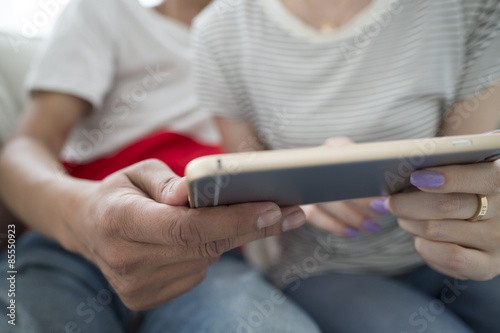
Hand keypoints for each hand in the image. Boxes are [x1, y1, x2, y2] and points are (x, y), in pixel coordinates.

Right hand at [59, 159, 305, 309]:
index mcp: (118, 221)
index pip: (186, 227)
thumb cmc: (119, 192)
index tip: (272, 210)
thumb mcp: (138, 172)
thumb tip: (194, 191)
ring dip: (226, 236)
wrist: (87, 227)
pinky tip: (199, 237)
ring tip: (236, 216)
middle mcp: (124, 260)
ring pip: (205, 259)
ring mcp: (134, 286)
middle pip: (204, 247)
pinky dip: (206, 251)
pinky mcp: (145, 298)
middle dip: (250, 228)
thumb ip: (168, 182)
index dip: (233, 220)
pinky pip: (196, 272)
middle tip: (289, 213)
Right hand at [303, 137, 387, 236]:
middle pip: (335, 178)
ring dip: (351, 216)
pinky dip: (334, 225)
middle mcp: (314, 161)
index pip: (344, 151)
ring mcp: (303, 182)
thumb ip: (375, 164)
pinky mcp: (298, 202)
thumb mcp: (363, 162)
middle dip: (361, 197)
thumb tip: (399, 178)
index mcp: (333, 147)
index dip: (364, 168)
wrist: (322, 178)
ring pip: (324, 200)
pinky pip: (314, 216)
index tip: (385, 185)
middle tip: (383, 208)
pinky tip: (353, 232)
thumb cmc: (356, 171)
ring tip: (374, 227)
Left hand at [388, 160, 499, 280]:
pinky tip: (419, 237)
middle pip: (446, 206)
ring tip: (403, 216)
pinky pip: (448, 258)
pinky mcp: (488, 266)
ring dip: (410, 222)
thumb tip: (408, 164)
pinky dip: (423, 246)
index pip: (483, 178)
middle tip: (392, 200)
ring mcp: (498, 241)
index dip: (448, 177)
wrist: (496, 221)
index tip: (416, 176)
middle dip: (408, 202)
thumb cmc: (470, 184)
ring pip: (437, 230)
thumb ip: (449, 160)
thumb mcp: (469, 166)